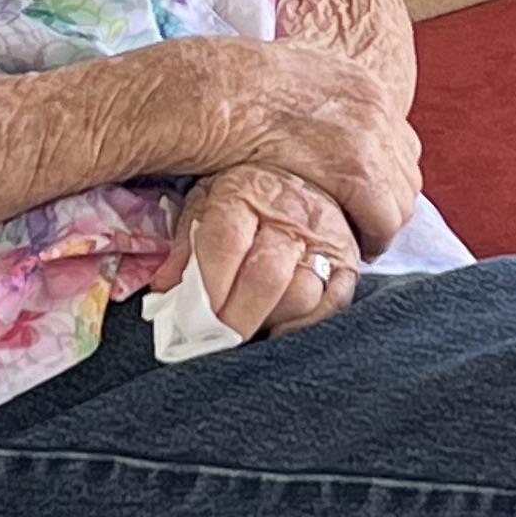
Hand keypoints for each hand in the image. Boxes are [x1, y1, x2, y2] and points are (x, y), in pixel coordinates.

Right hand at [162, 39, 420, 252]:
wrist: (209, 89)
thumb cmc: (227, 90)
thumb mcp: (284, 82)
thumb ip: (309, 102)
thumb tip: (307, 121)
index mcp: (357, 80)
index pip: (397, 138)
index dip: (382, 174)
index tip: (362, 196)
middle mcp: (372, 102)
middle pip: (406, 168)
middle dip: (387, 200)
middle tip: (362, 224)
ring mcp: (368, 133)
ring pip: (401, 196)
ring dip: (380, 221)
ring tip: (355, 240)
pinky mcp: (355, 168)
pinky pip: (383, 216)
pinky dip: (373, 236)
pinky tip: (352, 248)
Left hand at [165, 165, 361, 339]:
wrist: (299, 176)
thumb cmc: (243, 196)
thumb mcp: (204, 203)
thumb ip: (185, 246)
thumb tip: (166, 293)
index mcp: (245, 193)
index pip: (226, 242)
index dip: (208, 287)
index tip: (192, 320)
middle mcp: (290, 215)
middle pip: (267, 275)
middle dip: (235, 318)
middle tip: (215, 340)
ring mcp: (325, 239)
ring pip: (302, 294)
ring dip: (267, 322)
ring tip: (245, 328)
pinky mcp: (348, 263)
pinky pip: (334, 306)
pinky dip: (304, 328)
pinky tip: (279, 333)